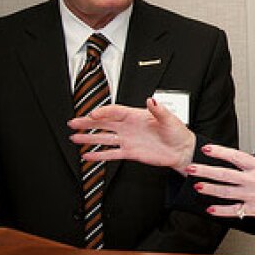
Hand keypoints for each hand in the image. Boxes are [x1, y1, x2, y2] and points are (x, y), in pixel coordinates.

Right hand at [69, 98, 195, 173]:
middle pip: (104, 123)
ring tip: (74, 137)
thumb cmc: (177, 132)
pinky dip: (99, 155)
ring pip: (104, 138)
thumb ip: (159, 110)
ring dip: (89, 138)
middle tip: (73, 122)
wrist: (181, 150)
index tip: (93, 114)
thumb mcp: (169, 119)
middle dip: (88, 122)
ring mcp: (128, 140)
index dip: (104, 112)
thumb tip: (151, 100)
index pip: (115, 112)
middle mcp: (129, 127)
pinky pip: (111, 154)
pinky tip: (87, 155)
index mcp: (137, 116)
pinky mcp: (129, 153)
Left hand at [189, 130, 254, 229]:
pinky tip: (211, 209)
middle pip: (224, 174)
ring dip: (209, 189)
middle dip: (205, 171)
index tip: (206, 149)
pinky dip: (221, 211)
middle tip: (191, 168)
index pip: (234, 156)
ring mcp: (253, 196)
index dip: (219, 152)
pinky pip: (234, 211)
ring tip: (197, 186)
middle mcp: (253, 181)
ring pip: (225, 192)